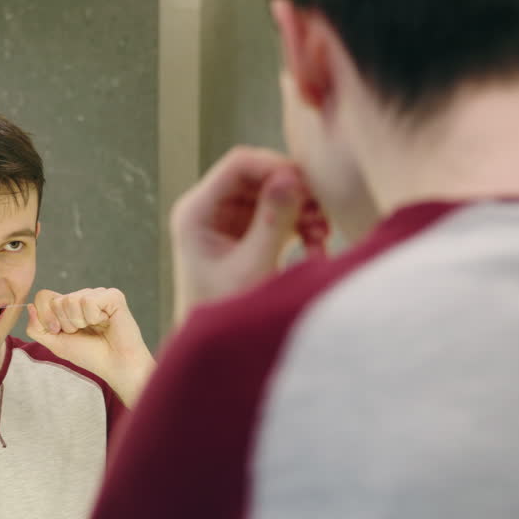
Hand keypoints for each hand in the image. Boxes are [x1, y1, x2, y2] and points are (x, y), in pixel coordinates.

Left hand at [25, 288, 154, 407]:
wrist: (115, 365)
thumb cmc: (89, 355)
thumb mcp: (56, 344)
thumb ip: (37, 328)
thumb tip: (29, 306)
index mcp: (69, 305)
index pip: (44, 296)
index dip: (46, 317)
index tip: (59, 332)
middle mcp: (82, 296)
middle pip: (56, 300)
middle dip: (66, 323)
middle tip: (83, 332)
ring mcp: (98, 294)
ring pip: (72, 299)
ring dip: (80, 322)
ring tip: (96, 328)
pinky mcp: (113, 296)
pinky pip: (89, 300)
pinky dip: (93, 317)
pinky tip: (106, 322)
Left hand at [169, 146, 329, 323]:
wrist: (219, 353)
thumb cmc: (226, 316)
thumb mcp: (253, 268)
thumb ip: (273, 222)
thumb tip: (293, 176)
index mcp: (197, 212)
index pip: (239, 165)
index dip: (276, 166)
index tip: (309, 186)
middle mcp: (210, 210)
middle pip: (260, 175)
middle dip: (295, 191)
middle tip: (322, 215)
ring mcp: (230, 221)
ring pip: (275, 192)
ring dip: (302, 208)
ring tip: (322, 235)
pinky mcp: (249, 234)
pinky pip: (280, 213)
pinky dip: (301, 224)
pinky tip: (317, 243)